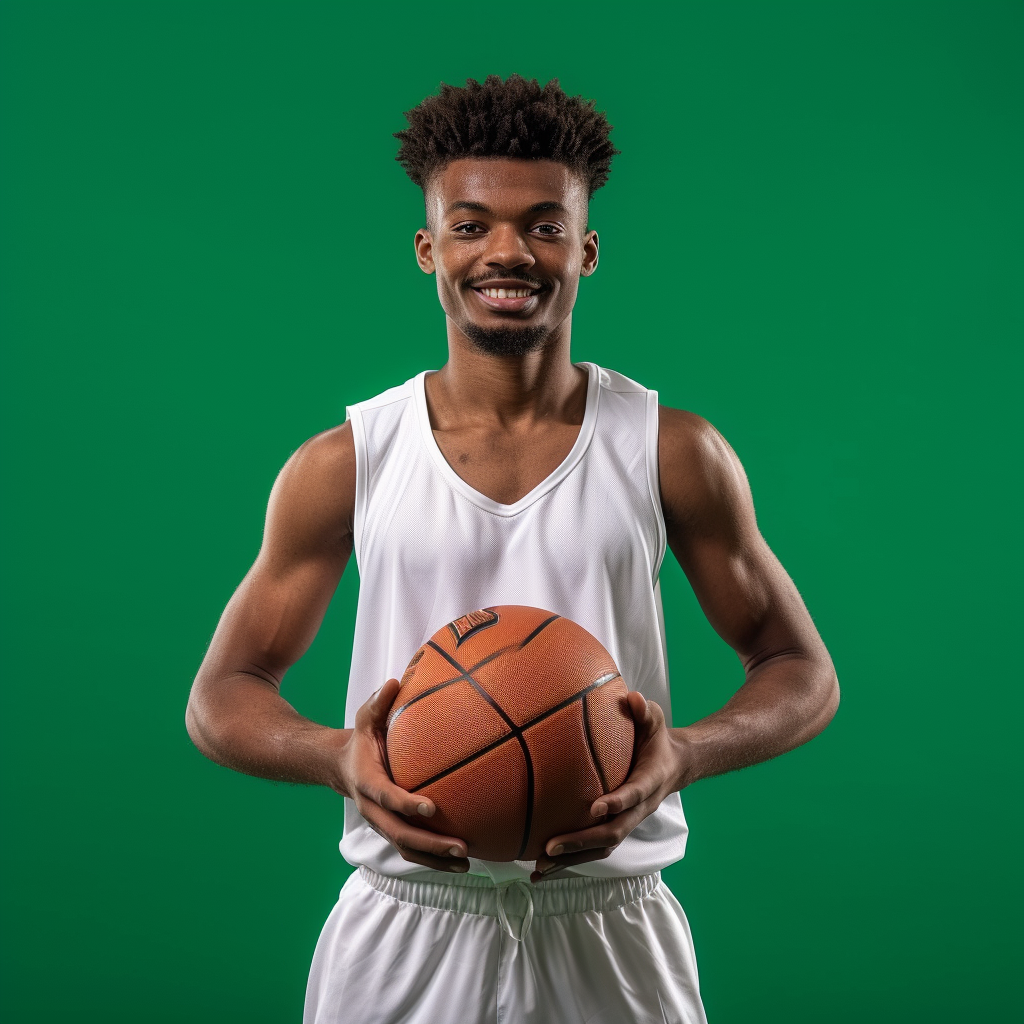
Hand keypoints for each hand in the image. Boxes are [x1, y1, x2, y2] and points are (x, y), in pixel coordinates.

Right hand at [337, 678, 469, 872]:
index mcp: (367, 781)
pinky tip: (460, 861)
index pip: (386, 796)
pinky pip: (410, 850)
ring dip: (435, 858)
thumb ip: (379, 703)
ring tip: (466, 859)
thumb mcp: (366, 717)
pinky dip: (433, 859)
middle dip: (430, 843)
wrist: (341, 766)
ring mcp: (381, 823)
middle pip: (399, 833)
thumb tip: (395, 682)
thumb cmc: (362, 739)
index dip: (406, 804)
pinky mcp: (390, 830)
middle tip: (461, 845)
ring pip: (406, 849)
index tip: (432, 808)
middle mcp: (372, 808)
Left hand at [530, 691, 685, 882]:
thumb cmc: (657, 737)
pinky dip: (569, 862)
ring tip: (539, 868)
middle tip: (551, 846)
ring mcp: (628, 821)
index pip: (635, 794)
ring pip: (602, 847)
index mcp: (650, 781)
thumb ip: (645, 711)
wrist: (674, 764)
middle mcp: (640, 808)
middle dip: (582, 841)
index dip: (618, 802)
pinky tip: (540, 870)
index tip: (595, 807)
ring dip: (572, 859)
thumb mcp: (655, 719)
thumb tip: (633, 697)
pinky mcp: (615, 826)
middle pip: (614, 832)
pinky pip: (594, 849)